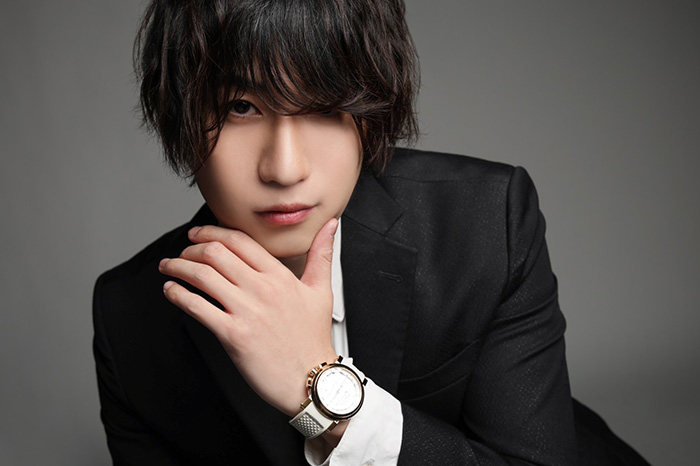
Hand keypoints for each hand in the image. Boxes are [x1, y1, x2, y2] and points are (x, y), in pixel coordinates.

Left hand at [159, 218, 338, 416]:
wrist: (312, 379)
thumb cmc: (314, 338)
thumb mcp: (322, 290)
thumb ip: (322, 254)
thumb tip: (331, 225)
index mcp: (279, 275)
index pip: (239, 241)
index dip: (211, 232)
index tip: (198, 235)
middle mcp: (262, 289)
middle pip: (216, 253)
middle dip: (190, 249)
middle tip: (180, 253)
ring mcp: (247, 311)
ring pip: (203, 276)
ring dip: (178, 267)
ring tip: (168, 267)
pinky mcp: (234, 335)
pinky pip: (198, 307)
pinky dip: (178, 295)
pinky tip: (171, 291)